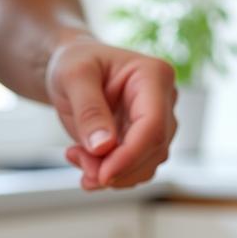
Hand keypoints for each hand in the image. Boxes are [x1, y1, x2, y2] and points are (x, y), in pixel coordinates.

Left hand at [45, 37, 176, 189]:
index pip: (153, 125)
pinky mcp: (144, 143)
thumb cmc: (75, 62)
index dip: (130, 156)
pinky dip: (108, 175)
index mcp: (154, 75)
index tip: (102, 175)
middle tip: (76, 159)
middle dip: (115, 167)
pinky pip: (134, 171)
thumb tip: (103, 147)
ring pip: (146, 167)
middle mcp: (163, 101)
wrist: (74, 72)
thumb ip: (88, 110)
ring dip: (110, 174)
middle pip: (153, 150)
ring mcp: (157, 124)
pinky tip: (85, 160)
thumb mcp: (73, 76)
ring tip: (76, 155)